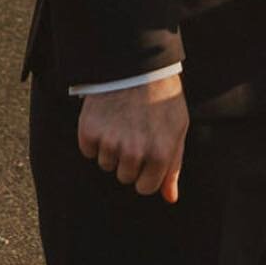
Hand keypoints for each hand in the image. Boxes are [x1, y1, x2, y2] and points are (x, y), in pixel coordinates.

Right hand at [77, 73, 188, 203]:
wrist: (137, 66)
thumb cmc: (161, 99)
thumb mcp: (177, 129)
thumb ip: (173, 166)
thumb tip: (170, 198)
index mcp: (159, 155)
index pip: (145, 188)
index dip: (146, 172)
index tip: (147, 154)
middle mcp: (134, 153)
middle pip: (124, 177)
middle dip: (129, 160)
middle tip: (135, 132)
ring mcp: (110, 143)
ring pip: (105, 164)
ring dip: (111, 148)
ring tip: (122, 121)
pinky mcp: (89, 131)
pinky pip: (88, 150)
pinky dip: (94, 137)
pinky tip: (106, 118)